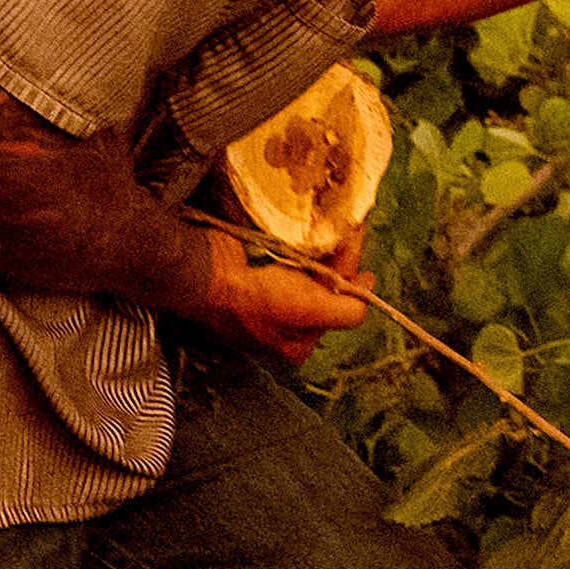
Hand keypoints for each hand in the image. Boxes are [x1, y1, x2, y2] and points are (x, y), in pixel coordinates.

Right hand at [197, 244, 363, 366]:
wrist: (204, 274)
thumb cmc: (259, 299)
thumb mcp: (311, 312)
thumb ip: (347, 312)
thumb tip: (365, 295)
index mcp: (297, 342)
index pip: (337, 310)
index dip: (354, 285)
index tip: (363, 260)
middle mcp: (283, 324)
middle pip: (322, 290)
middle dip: (338, 263)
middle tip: (351, 233)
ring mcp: (264, 297)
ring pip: (305, 272)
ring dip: (320, 250)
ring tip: (333, 226)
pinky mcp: (250, 273)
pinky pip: (283, 257)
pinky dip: (296, 243)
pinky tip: (303, 229)